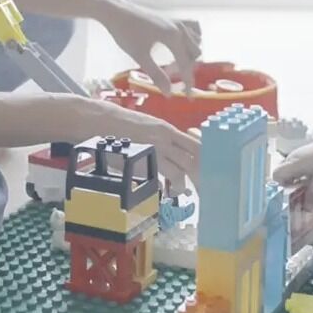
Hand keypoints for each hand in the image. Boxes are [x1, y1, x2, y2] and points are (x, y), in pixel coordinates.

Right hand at [69, 95, 200, 193]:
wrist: (97, 120)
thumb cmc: (121, 124)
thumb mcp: (148, 127)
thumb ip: (164, 140)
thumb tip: (179, 155)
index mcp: (167, 129)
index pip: (197, 145)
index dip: (208, 159)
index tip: (215, 171)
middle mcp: (164, 138)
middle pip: (194, 159)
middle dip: (203, 176)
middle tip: (207, 189)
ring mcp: (153, 149)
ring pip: (180, 171)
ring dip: (183, 185)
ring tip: (181, 192)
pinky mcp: (141, 160)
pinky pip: (160, 177)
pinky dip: (165, 186)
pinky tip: (165, 191)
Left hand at [100, 0, 200, 95]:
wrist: (116, 12)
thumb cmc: (126, 33)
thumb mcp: (140, 56)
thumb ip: (156, 75)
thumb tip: (168, 92)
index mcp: (173, 37)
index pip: (186, 64)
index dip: (187, 82)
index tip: (187, 96)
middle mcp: (179, 28)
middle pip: (194, 53)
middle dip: (185, 68)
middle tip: (169, 77)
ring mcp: (177, 21)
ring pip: (195, 41)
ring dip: (189, 54)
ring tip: (173, 64)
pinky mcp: (172, 18)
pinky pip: (192, 28)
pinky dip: (192, 38)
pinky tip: (182, 46)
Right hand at [271, 134, 312, 204]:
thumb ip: (311, 195)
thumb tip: (306, 210)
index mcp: (293, 164)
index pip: (276, 174)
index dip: (279, 186)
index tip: (289, 193)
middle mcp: (291, 158)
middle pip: (280, 173)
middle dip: (286, 185)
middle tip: (296, 193)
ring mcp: (296, 156)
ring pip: (287, 170)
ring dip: (292, 180)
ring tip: (303, 187)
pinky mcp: (301, 155)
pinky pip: (293, 167)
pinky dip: (296, 175)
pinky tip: (307, 179)